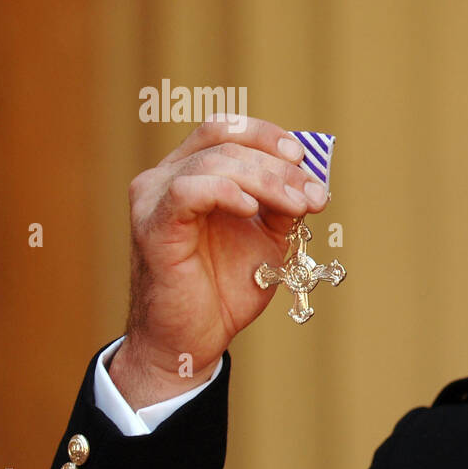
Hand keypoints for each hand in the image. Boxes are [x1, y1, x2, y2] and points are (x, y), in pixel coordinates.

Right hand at [108, 116, 326, 409]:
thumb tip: (312, 181)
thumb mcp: (268, 239)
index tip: (305, 159)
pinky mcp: (153, 226)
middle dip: (279, 167)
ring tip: (298, 207)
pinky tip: (253, 210)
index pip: (225, 130)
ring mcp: (155, 199)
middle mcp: (166, 177)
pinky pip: (188, 191)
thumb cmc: (225, 288)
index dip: (267, 136)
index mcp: (191, 173)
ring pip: (214, 163)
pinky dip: (227, 192)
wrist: (195, 338)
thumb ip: (283, 206)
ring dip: (266, 180)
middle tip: (314, 195)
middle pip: (226, 143)